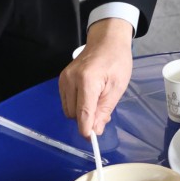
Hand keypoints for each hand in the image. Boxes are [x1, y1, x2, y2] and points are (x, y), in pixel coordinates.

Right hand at [59, 18, 134, 136]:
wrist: (106, 40)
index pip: (83, 113)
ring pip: (68, 110)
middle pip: (73, 114)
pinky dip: (76, 104)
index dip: (87, 129)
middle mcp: (71, 80)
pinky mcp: (62, 79)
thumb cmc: (116, 60)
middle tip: (103, 113)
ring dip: (81, 113)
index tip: (92, 140)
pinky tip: (88, 96)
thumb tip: (96, 130)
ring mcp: (64, 79)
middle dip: (87, 119)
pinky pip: (66, 101)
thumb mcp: (117, 86)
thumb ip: (105, 110)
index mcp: (87, 80)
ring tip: (97, 101)